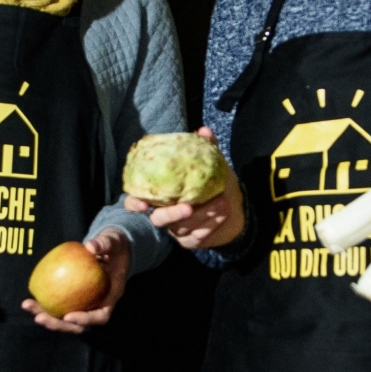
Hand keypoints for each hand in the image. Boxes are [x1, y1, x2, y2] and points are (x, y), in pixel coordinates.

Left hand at [23, 228, 129, 333]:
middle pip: (78, 324)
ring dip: (46, 316)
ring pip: (65, 318)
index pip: (101, 316)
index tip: (68, 316)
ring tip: (28, 306)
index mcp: (110, 297)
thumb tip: (90, 246)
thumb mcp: (113, 241)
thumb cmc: (115, 245)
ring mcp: (84, 303)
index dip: (85, 320)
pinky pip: (59, 304)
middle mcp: (97, 305)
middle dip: (58, 324)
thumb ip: (105, 243)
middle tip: (39, 317)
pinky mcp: (73, 298)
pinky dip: (44, 304)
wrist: (111, 247)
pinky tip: (29, 298)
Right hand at [123, 129, 246, 249]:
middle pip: (158, 220)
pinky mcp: (191, 241)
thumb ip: (205, 148)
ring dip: (202, 215)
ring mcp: (177, 230)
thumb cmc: (214, 183)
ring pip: (183, 227)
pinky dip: (212, 224)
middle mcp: (164, 214)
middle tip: (189, 206)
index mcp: (160, 195)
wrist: (235, 207)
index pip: (136, 201)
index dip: (135, 203)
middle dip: (172, 214)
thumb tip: (204, 131)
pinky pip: (198, 236)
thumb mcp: (210, 164)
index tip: (143, 202)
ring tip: (221, 201)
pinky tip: (223, 213)